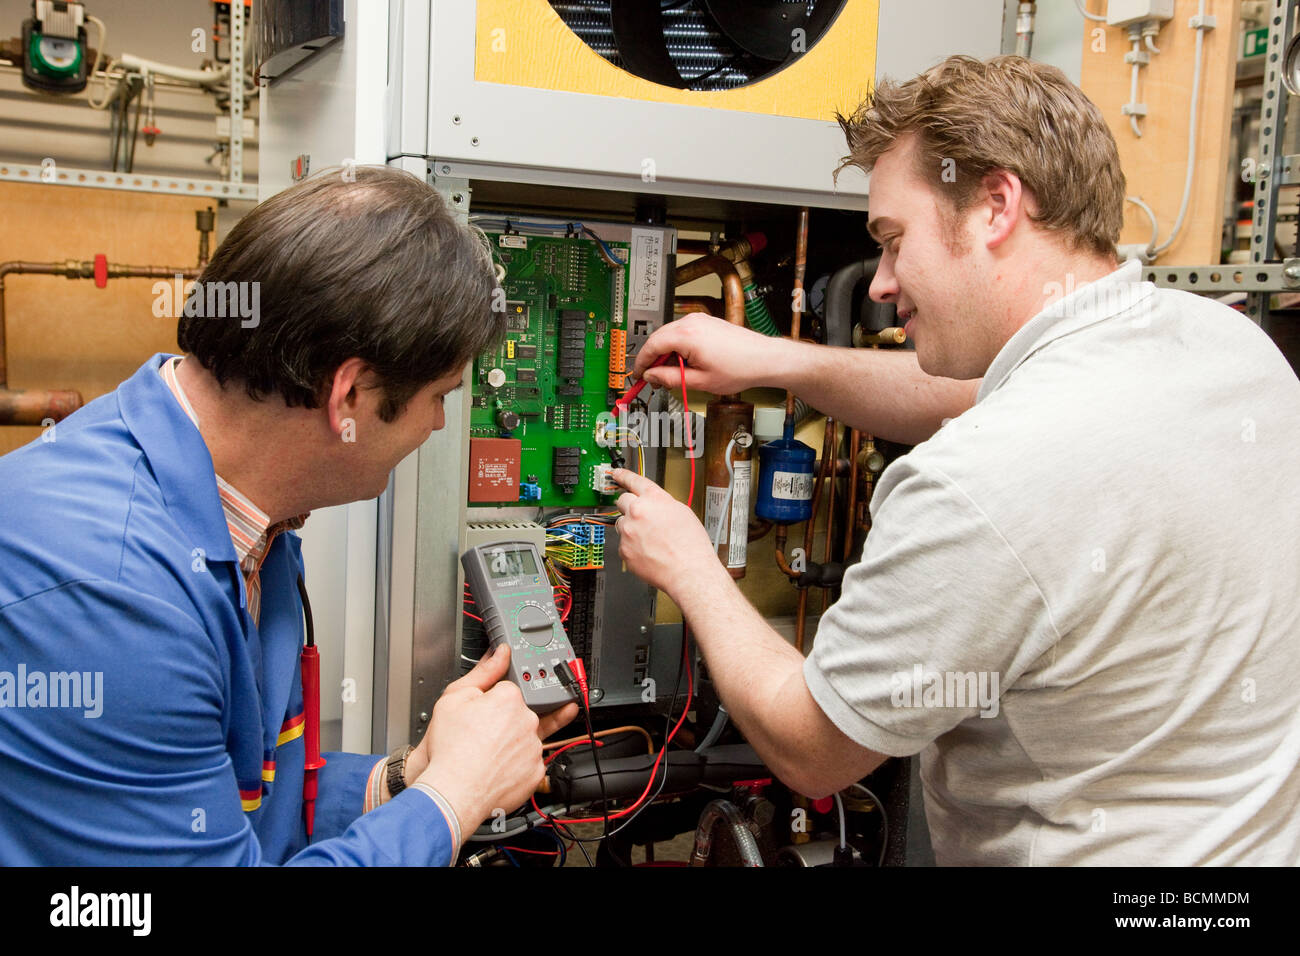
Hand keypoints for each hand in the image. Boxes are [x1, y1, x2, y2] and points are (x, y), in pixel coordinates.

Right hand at [411, 645, 577, 840]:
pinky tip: (497, 766)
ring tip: (487, 753)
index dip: (491, 700)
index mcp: (510, 698)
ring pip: (526, 737)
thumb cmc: (449, 749)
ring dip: (512, 742)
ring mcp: (534, 747)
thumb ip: (483, 672)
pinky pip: (529, 761)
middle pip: (520, 712)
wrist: (452, 792)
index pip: (507, 689)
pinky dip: (517, 763)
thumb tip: (499, 654)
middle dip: (504, 720)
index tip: (482, 712)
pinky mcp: (536, 771)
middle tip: (482, 734)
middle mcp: (528, 720)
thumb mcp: (454, 698)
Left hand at [611, 468, 729, 596]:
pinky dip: (632, 547)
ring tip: (651, 540)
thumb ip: (662, 504)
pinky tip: (648, 552)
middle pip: (622, 501)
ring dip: (632, 528)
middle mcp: (638, 512)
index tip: (616, 474)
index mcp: (654, 499)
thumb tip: (654, 505)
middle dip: (630, 507)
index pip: (634, 481)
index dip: (623, 476)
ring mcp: (628, 531)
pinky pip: (623, 544)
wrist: (689, 571)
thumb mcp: (683, 512)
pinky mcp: (624, 550)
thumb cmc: (691, 546)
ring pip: (622, 524)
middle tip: (641, 517)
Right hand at [632, 313, 785, 394]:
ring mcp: (699, 320)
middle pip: (659, 338)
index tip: (638, 375)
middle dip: (654, 359)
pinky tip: (686, 364)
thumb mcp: (699, 381)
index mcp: (686, 336)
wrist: (764, 358)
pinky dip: (678, 347)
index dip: (642, 362)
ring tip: (674, 375)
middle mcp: (691, 323)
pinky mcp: (706, 322)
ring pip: (670, 336)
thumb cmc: (740, 368)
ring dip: (666, 354)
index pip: (652, 345)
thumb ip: (670, 378)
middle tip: (655, 379)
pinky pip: (682, 333)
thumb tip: (652, 376)